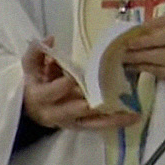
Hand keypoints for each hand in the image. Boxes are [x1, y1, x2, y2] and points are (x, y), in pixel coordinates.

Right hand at [21, 38, 138, 131]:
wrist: (32, 109)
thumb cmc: (36, 83)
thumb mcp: (31, 66)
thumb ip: (38, 52)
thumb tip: (51, 38)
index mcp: (40, 97)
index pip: (48, 93)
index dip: (59, 87)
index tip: (70, 79)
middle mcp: (54, 113)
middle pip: (71, 111)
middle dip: (86, 105)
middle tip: (103, 98)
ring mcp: (70, 122)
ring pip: (90, 122)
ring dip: (111, 119)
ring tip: (132, 115)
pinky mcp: (81, 126)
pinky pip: (99, 126)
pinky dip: (115, 122)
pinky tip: (133, 118)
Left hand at [121, 12, 164, 92]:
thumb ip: (164, 23)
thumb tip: (138, 31)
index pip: (162, 36)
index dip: (143, 41)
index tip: (126, 43)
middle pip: (160, 54)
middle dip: (138, 55)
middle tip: (122, 55)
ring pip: (163, 67)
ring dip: (142, 65)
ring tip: (128, 63)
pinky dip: (154, 73)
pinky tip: (144, 69)